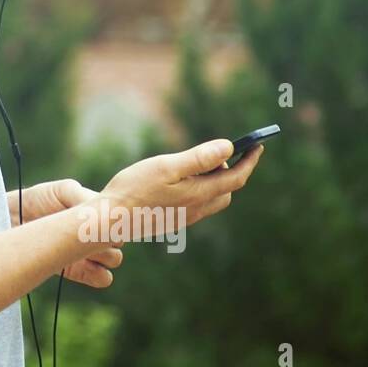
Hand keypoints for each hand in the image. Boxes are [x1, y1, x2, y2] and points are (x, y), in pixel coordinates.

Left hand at [15, 179, 124, 288]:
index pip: (121, 219)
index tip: (102, 218)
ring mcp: (87, 253)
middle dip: (108, 237)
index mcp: (96, 213)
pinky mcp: (76, 271)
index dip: (117, 220)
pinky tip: (80, 262)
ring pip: (114, 259)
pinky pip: (102, 278)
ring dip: (102, 254)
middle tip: (86, 233)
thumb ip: (83, 197)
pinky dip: (99, 273)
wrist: (12, 219)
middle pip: (120, 241)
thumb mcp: (62, 191)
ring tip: (79, 246)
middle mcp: (95, 234)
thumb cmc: (36, 200)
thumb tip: (100, 211)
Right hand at [97, 139, 263, 241]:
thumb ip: (199, 158)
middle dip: (230, 170)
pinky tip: (178, 182)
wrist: (109, 221)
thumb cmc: (134, 190)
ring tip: (194, 165)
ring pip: (212, 199)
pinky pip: (196, 205)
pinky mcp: (172, 221)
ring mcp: (184, 218)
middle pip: (226, 190)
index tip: (258, 146)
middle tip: (215, 153)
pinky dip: (199, 190)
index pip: (236, 177)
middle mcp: (196, 210)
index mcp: (199, 194)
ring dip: (213, 181)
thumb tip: (228, 148)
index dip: (249, 161)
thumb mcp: (166, 166)